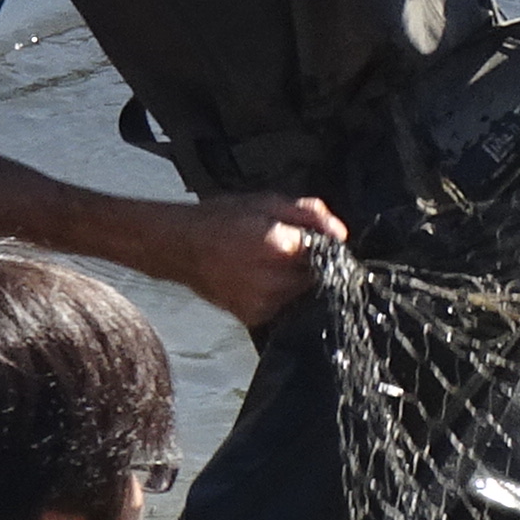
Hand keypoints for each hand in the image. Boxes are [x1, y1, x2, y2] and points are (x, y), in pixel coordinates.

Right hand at [182, 190, 349, 325]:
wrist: (179, 247)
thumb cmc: (220, 219)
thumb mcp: (266, 202)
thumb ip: (308, 215)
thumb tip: (340, 233)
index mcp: (277, 247)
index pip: (325, 252)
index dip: (324, 245)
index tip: (315, 240)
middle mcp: (272, 280)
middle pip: (315, 276)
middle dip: (308, 264)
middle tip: (284, 251)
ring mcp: (263, 303)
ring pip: (301, 294)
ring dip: (296, 280)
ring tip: (268, 263)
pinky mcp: (254, 317)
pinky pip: (284, 306)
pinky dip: (280, 294)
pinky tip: (260, 279)